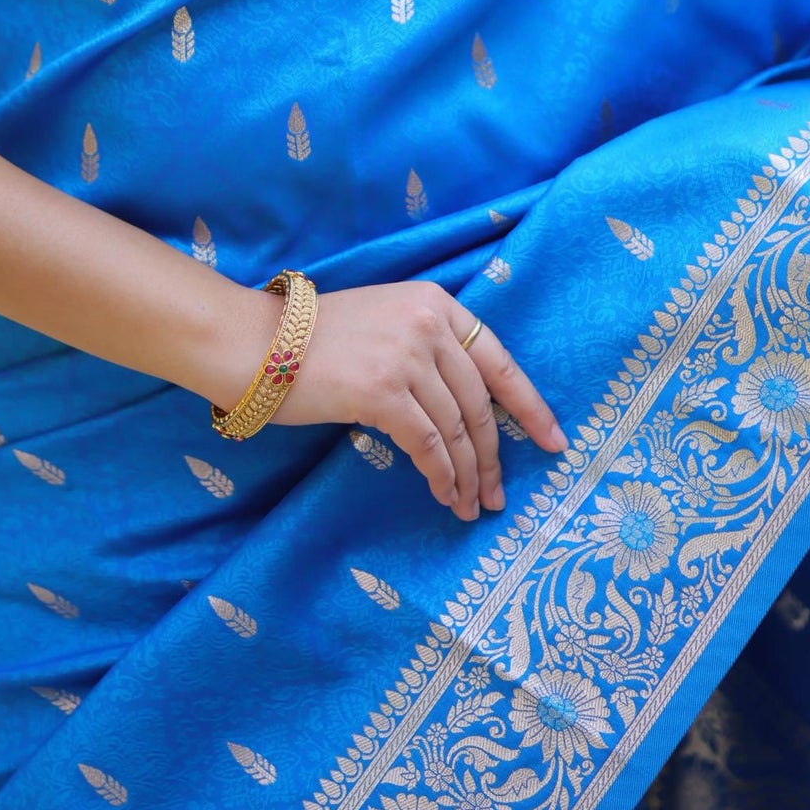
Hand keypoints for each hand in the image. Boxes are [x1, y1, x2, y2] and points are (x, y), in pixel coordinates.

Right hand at [269, 280, 567, 520]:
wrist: (256, 342)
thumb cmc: (315, 338)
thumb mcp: (385, 322)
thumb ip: (427, 347)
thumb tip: (466, 407)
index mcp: (435, 302)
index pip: (498, 359)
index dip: (529, 406)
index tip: (552, 440)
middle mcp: (429, 323)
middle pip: (480, 402)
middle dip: (494, 454)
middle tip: (499, 495)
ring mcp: (408, 356)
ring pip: (458, 429)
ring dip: (468, 475)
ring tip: (472, 506)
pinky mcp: (383, 392)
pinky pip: (428, 445)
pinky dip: (441, 476)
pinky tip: (443, 495)